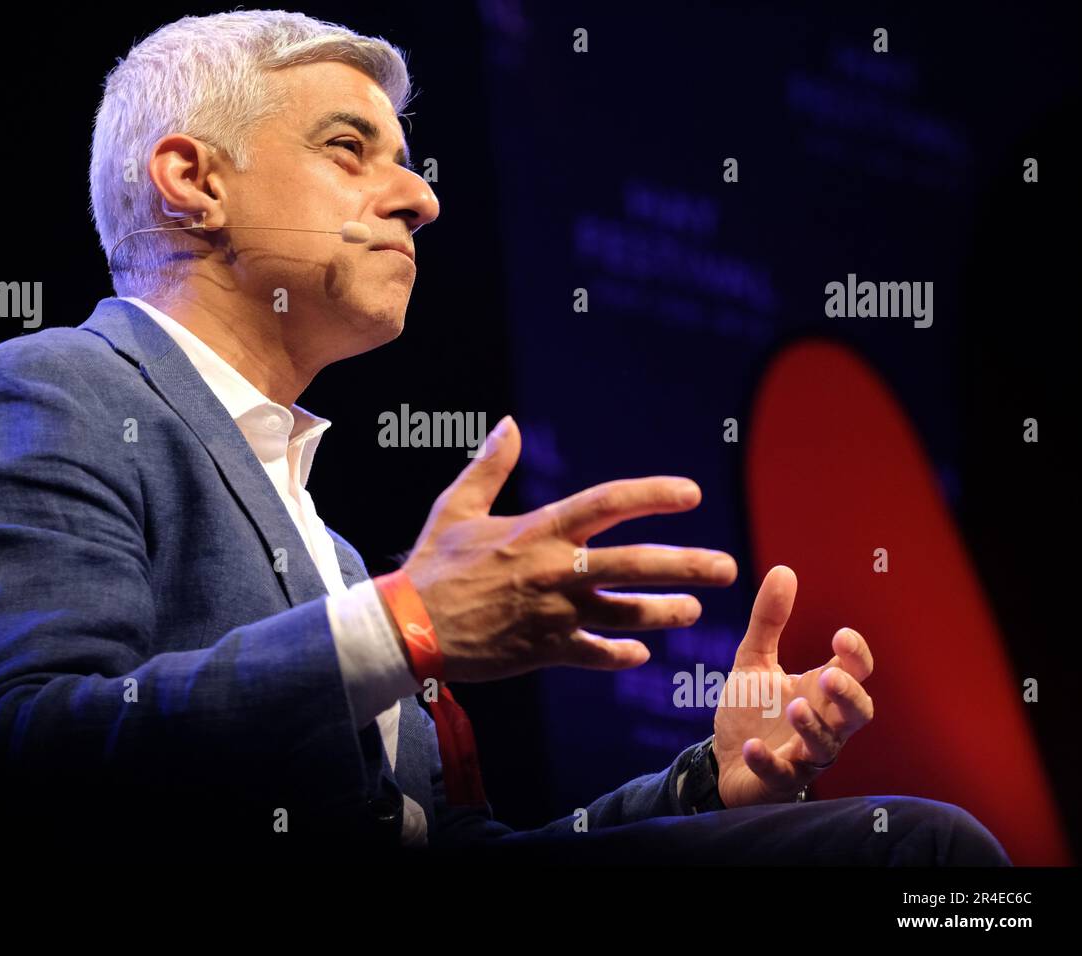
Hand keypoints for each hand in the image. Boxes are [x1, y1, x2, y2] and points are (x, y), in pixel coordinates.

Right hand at [401, 416, 737, 681]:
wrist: (409, 628)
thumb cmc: (434, 564)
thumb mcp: (457, 507)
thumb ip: (490, 466)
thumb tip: (510, 425)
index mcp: (539, 530)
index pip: (607, 504)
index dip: (652, 495)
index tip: (691, 493)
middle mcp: (555, 570)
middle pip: (635, 565)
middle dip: (687, 565)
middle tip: (728, 568)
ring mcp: (554, 614)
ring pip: (626, 614)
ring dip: (665, 612)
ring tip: (694, 610)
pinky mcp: (546, 651)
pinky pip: (595, 656)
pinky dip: (620, 656)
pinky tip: (639, 655)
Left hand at [713, 565, 874, 807]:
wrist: (724, 760)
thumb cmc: (752, 710)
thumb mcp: (754, 659)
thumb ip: (769, 620)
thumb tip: (784, 569)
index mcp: (822, 691)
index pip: (856, 672)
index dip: (856, 656)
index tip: (841, 636)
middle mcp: (824, 722)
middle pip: (858, 713)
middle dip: (849, 696)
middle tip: (829, 677)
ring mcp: (804, 754)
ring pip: (825, 746)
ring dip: (812, 727)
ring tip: (793, 706)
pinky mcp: (779, 779)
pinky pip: (781, 774)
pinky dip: (768, 761)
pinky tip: (752, 747)